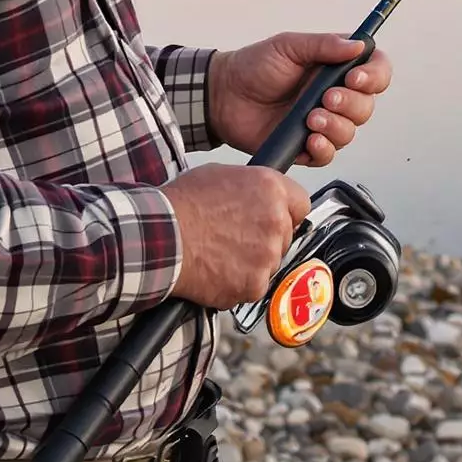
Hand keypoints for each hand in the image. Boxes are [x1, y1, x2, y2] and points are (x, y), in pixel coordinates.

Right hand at [164, 167, 311, 308]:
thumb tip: (258, 196)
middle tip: (235, 238)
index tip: (273, 218)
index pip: (301, 203)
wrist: (161, 238)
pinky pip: (254, 286)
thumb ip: (251, 187)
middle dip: (265, 239)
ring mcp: (268, 255)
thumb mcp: (220, 175)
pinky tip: (217, 270)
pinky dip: (238, 283)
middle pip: (285, 236)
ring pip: (270, 262)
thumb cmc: (182, 205)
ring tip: (220, 254)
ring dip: (252, 262)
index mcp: (271, 189)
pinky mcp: (255, 284)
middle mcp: (276, 222)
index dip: (286, 212)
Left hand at [207, 32, 392, 165]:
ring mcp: (321, 122)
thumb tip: (357, 45)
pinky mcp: (306, 146)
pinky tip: (309, 140)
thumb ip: (324, 45)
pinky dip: (322, 149)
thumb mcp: (288, 45)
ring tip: (310, 118)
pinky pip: (328, 154)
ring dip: (335, 126)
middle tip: (326, 98)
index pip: (375, 71)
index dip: (374, 76)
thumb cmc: (253, 67)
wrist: (223, 96)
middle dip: (351, 104)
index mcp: (334, 68)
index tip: (355, 77)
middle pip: (366, 105)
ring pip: (349, 132)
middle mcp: (333, 95)